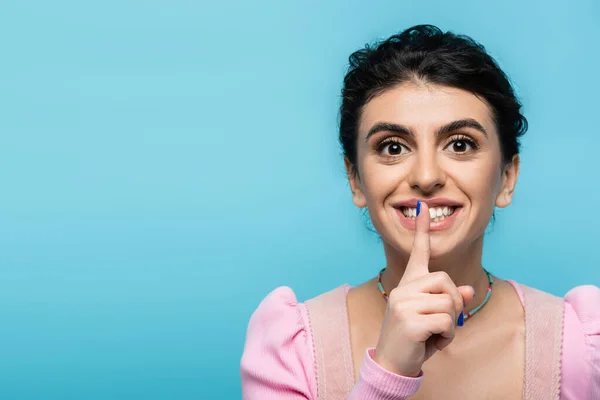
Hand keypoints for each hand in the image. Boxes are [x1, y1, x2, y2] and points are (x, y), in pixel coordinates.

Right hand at [373, 201, 474, 376]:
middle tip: (442, 322)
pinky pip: (447, 322)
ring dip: (451, 325)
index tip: (422, 206)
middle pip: (446, 281)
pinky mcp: (409, 320)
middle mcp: (404, 289)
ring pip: (449, 304)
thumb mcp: (434, 318)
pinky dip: (448, 337)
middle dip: (453, 304)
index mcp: (408, 284)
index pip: (417, 252)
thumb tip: (468, 291)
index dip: (421, 229)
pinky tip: (433, 342)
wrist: (392, 363)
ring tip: (434, 334)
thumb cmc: (414, 339)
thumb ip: (449, 301)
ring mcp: (404, 303)